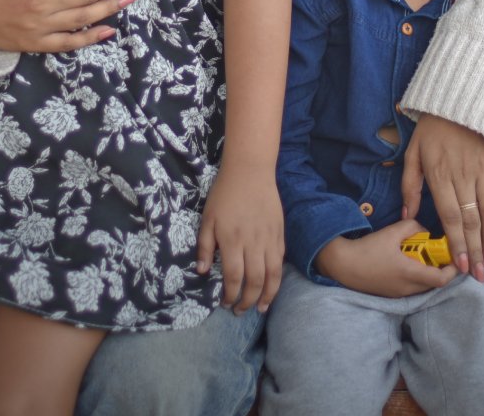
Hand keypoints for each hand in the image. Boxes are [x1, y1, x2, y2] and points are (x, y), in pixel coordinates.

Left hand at [195, 160, 284, 313]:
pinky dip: (277, 277)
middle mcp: (253, 243)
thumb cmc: (224, 194)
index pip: (234, 276)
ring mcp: (269, 238)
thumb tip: (203, 272)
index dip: (231, 295)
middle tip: (241, 312)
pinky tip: (271, 286)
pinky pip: (280, 261)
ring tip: (260, 308)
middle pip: (254, 280)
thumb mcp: (207, 219)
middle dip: (247, 301)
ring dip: (267, 295)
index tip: (225, 304)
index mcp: (232, 240)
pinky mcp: (280, 233)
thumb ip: (205, 247)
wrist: (250, 171)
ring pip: (272, 275)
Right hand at [315, 220, 460, 297]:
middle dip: (440, 270)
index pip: (441, 279)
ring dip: (428, 275)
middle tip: (438, 254)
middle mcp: (407, 288)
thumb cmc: (368, 249)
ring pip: (423, 287)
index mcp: (410, 273)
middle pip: (434, 284)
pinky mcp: (390, 294)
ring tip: (422, 257)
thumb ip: (412, 227)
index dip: (452, 270)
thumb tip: (424, 230)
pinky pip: (411, 289)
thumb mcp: (392, 232)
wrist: (342, 265)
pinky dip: (416, 278)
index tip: (454, 257)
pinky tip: (407, 264)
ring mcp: (398, 294)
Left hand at [400, 116, 483, 282]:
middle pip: (471, 220)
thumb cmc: (431, 127)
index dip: (457, 245)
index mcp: (440, 176)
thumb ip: (410, 187)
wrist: (454, 96)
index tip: (461, 267)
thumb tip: (408, 217)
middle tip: (479, 274)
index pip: (450, 218)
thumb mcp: (412, 154)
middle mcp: (463, 175)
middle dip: (474, 251)